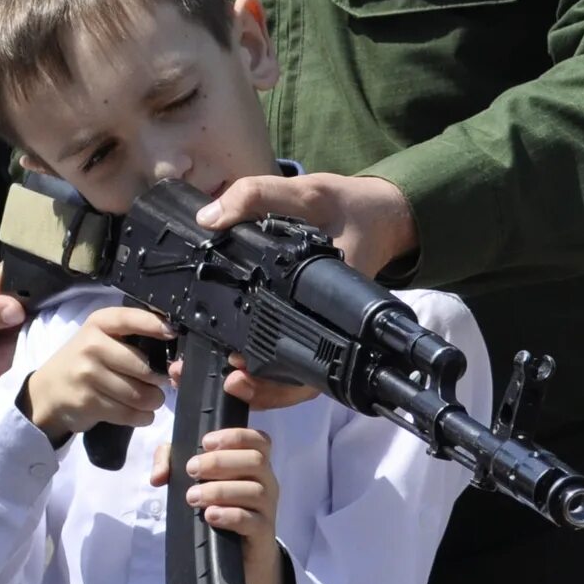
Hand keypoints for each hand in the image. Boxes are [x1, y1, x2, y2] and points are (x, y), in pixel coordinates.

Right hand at [21, 306, 170, 439]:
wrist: (47, 392)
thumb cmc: (83, 362)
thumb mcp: (101, 340)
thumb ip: (132, 339)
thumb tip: (173, 353)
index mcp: (98, 323)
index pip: (130, 318)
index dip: (154, 325)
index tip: (172, 334)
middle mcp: (91, 345)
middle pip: (144, 367)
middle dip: (159, 380)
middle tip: (159, 383)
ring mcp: (87, 374)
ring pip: (139, 394)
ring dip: (153, 401)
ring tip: (151, 400)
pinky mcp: (87, 401)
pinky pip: (128, 413)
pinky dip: (142, 417)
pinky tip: (140, 413)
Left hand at [152, 427, 286, 583]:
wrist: (239, 557)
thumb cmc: (218, 508)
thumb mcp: (196, 482)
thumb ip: (172, 465)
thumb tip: (157, 476)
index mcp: (253, 464)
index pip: (258, 439)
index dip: (235, 436)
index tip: (206, 442)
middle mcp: (266, 482)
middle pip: (255, 460)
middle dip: (220, 461)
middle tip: (191, 470)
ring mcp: (267, 508)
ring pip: (255, 490)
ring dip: (220, 490)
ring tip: (193, 497)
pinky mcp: (262, 532)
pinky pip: (252, 520)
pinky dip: (229, 515)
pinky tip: (210, 515)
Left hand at [199, 173, 415, 409]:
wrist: (375, 213)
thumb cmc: (346, 207)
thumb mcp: (305, 192)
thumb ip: (257, 197)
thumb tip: (209, 219)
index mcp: (333, 299)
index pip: (310, 352)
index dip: (278, 376)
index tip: (239, 368)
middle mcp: (330, 322)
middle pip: (304, 381)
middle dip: (266, 391)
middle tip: (228, 382)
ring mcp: (321, 326)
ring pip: (298, 377)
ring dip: (265, 386)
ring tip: (225, 379)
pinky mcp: (309, 320)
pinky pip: (293, 357)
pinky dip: (266, 366)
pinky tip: (235, 360)